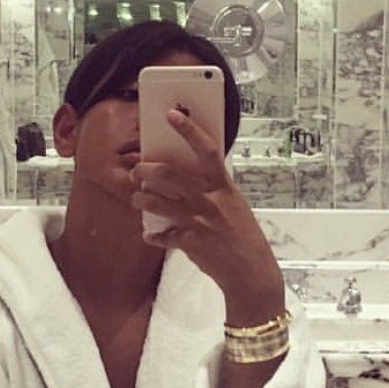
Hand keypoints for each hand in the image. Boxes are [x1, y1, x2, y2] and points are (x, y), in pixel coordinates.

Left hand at [131, 110, 284, 323]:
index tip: (171, 115)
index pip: (206, 150)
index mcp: (223, 186)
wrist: (251, 272)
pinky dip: (153, 235)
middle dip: (145, 170)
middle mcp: (209, 200)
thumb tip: (189, 178)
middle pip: (168, 174)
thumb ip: (213, 190)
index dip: (188, 130)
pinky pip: (161, 235)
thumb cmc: (244, 237)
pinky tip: (150, 235)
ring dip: (140, 198)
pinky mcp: (189, 242)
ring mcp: (198, 221)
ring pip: (156, 201)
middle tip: (137, 171)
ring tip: (137, 199)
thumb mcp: (234, 205)